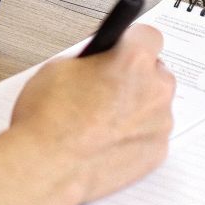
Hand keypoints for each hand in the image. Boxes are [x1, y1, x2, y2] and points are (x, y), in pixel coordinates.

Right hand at [6, 24, 175, 204]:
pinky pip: (152, 136)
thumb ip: (91, 60)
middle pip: (156, 73)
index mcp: (133, 60)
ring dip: (137, 108)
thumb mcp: (59, 67)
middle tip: (108, 88)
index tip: (123, 49)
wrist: (45, 167)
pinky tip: (108, 141)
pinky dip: (136, 137)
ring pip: (156, 106)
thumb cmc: (48, 120)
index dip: (131, 43)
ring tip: (103, 121)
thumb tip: (97, 64)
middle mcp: (154, 90)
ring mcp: (159, 124)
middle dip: (136, 77)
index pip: (148, 36)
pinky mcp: (157, 154)